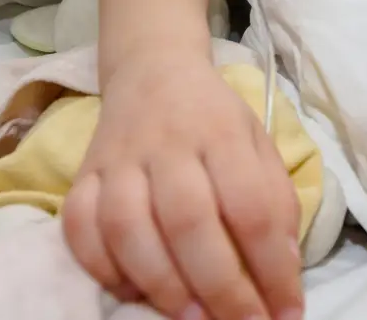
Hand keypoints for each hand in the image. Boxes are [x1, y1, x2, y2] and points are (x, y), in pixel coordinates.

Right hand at [62, 53, 302, 319]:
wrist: (152, 72)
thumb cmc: (215, 119)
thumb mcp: (259, 145)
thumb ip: (276, 202)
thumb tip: (284, 272)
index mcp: (223, 133)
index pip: (250, 205)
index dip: (270, 266)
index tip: (288, 310)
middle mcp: (168, 145)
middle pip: (187, 220)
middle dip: (219, 285)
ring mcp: (118, 160)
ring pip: (126, 226)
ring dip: (160, 282)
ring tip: (191, 318)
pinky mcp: (82, 174)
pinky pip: (78, 226)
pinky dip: (100, 266)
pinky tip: (131, 290)